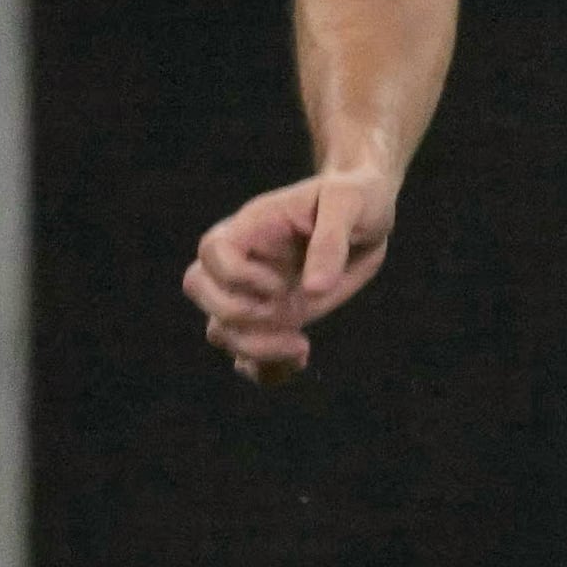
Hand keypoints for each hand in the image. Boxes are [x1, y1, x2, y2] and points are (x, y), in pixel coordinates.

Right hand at [184, 168, 399, 383]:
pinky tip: (298, 363)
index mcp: (252, 226)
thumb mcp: (352, 203)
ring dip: (253, 349)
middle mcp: (244, 261)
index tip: (280, 282)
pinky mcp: (273, 318)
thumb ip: (331, 241)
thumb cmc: (358, 197)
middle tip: (288, 316)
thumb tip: (314, 290)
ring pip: (220, 330)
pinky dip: (264, 369)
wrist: (368, 214)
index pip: (213, 254)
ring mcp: (254, 292)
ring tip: (301, 348)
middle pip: (199, 290)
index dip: (238, 277)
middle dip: (236, 316)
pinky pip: (247, 354)